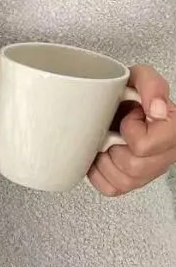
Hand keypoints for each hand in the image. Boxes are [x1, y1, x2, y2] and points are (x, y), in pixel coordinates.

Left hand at [87, 64, 174, 196]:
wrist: (122, 104)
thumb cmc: (131, 93)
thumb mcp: (139, 77)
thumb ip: (151, 85)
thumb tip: (156, 109)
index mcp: (174, 130)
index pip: (145, 146)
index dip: (130, 131)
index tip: (129, 117)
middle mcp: (168, 154)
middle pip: (133, 166)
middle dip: (115, 147)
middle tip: (115, 132)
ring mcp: (151, 170)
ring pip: (123, 181)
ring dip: (106, 161)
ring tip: (109, 143)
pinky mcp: (133, 182)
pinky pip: (112, 189)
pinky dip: (99, 174)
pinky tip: (102, 158)